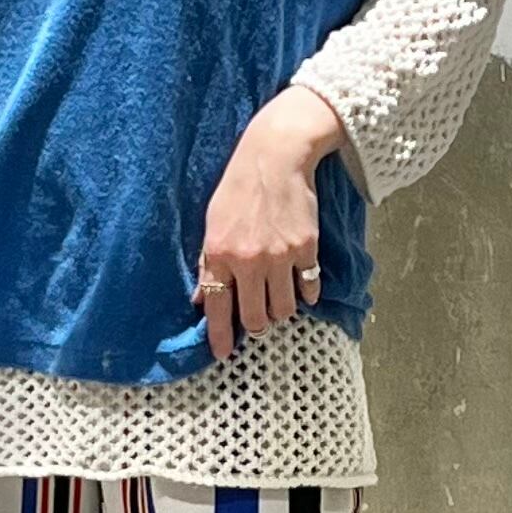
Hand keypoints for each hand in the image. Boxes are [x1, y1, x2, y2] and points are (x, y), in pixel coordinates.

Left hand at [194, 88, 348, 360]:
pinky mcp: (306, 249)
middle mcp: (249, 261)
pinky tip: (301, 287)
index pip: (218, 308)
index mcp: (220, 254)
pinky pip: (309, 288)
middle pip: (256, 318)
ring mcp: (280, 257)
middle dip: (255, 326)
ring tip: (277, 298)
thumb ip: (208, 263)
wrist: (276, 159)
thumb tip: (202, 300)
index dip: (219, 337)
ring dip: (280, 311)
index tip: (222, 353)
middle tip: (256, 319)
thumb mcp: (211, 224)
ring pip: (283, 310)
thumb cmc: (238, 188)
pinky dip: (306, 293)